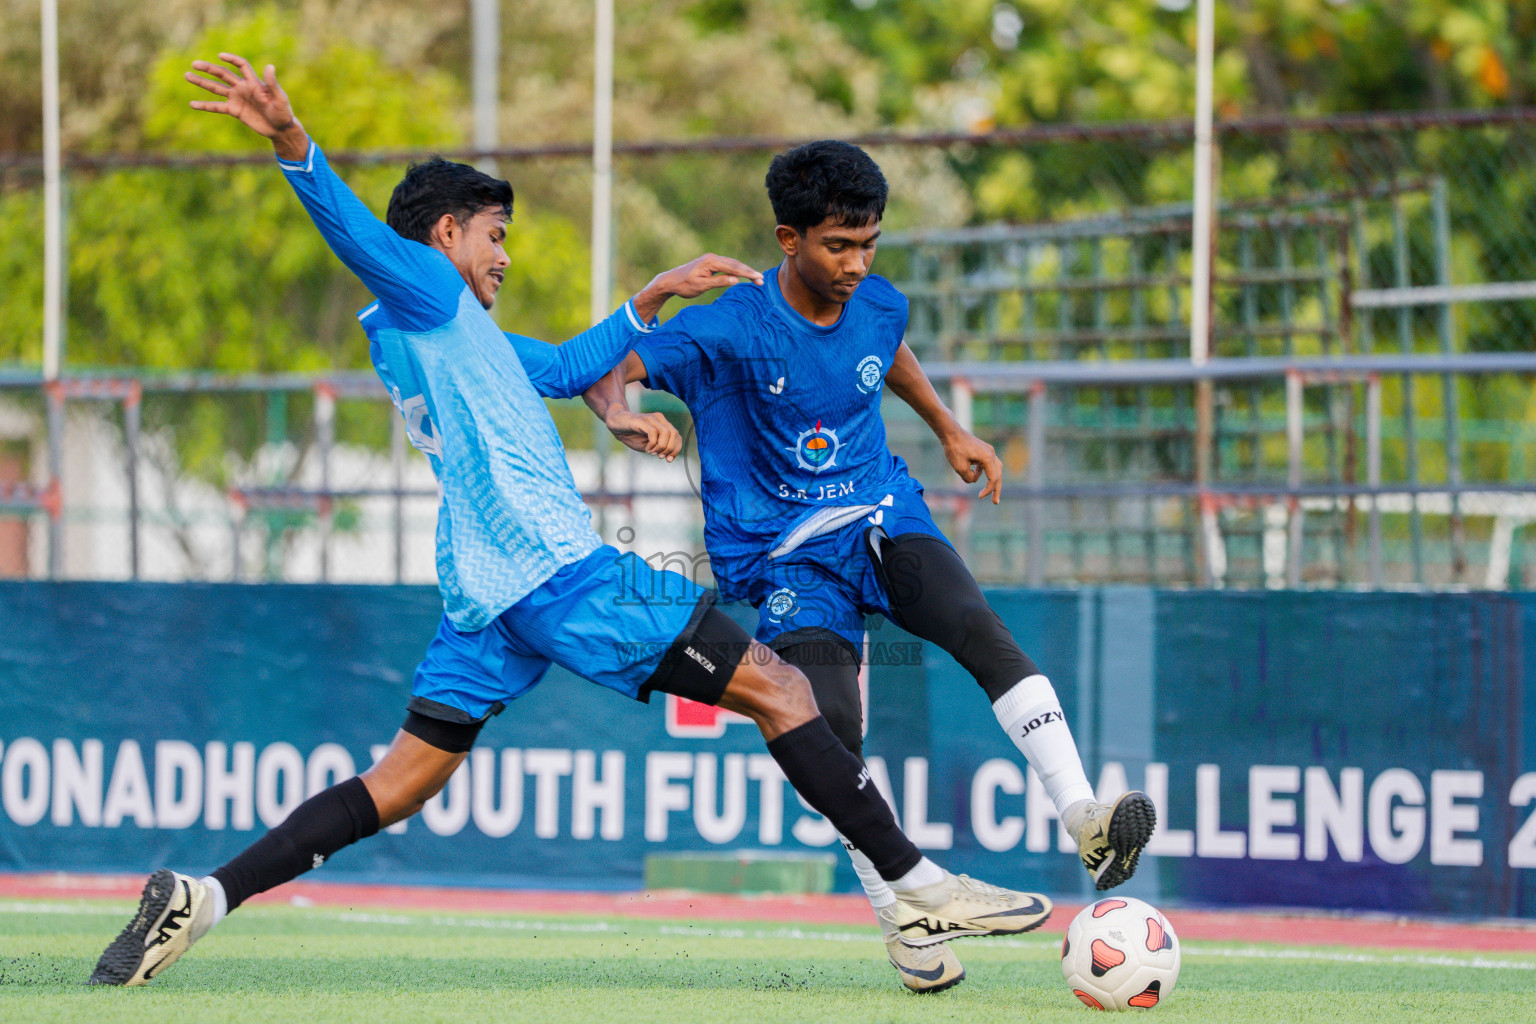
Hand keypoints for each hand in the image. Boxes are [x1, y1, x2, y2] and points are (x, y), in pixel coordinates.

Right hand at [185, 53, 308, 159]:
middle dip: (209, 69)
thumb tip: (270, 66)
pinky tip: (192, 103)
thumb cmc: (283, 112)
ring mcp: (237, 99)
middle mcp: (242, 88)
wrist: (280, 129)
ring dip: (202, 82)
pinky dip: (205, 105)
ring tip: (187, 75)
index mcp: (254, 82)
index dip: (232, 59)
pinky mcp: (234, 111)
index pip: (241, 65)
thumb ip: (272, 84)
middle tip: (194, 64)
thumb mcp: (280, 98)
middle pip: (223, 74)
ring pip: (216, 88)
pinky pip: (217, 107)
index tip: (220, 55)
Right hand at [606, 408, 681, 461]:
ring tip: (652, 453)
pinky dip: (652, 444)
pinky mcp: (641, 420)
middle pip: (674, 434)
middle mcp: (659, 419)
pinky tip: (647, 449)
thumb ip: (658, 448)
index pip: (677, 436)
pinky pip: (653, 432)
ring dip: (661, 447)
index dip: (676, 449)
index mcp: (663, 424)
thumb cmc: (631, 435)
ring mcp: (651, 418)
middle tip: (660, 457)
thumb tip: (668, 455)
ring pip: (666, 433)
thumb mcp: (647, 445)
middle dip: (670, 449)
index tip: (668, 460)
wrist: (615, 424)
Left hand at [633, 253, 762, 320]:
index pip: (734, 267)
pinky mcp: (710, 263)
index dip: (748, 273)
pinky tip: (743, 275)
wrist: (670, 281)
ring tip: (756, 278)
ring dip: (744, 271)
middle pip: (735, 264)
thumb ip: (718, 282)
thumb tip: (736, 279)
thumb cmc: (684, 285)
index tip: (759, 278)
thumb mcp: (701, 286)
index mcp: (711, 262)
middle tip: (762, 281)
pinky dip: (737, 270)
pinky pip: (727, 265)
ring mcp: (711, 259)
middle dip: (749, 272)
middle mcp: (712, 257)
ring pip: (732, 264)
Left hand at [943, 430, 1002, 503]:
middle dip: (996, 489)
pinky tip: (975, 476)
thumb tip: (973, 480)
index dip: (988, 490)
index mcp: (987, 458)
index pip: (993, 478)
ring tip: (988, 491)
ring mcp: (988, 450)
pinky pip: (987, 464)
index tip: (980, 497)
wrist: (951, 432)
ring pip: (995, 469)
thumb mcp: (959, 468)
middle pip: (998, 475)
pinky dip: (983, 472)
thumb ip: (968, 478)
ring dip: (992, 480)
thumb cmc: (954, 448)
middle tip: (995, 502)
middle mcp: (991, 454)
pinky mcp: (983, 449)